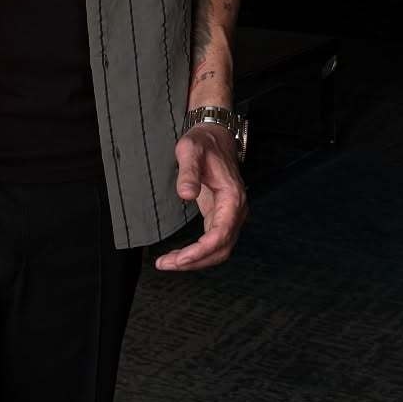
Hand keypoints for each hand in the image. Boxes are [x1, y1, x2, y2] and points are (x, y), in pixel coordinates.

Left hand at [153, 123, 247, 270]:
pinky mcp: (221, 217)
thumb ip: (188, 172)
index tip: (181, 259)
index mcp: (232, 197)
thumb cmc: (203, 143)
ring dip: (195, 261)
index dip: (201, 251)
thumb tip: (186, 194)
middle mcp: (236, 210)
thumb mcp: (190, 150)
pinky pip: (212, 243)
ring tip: (167, 263)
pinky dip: (197, 253)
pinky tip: (179, 256)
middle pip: (220, 248)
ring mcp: (230, 215)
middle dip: (194, 261)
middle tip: (166, 264)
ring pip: (218, 250)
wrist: (216, 137)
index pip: (221, 234)